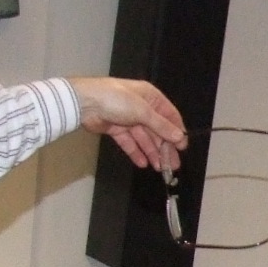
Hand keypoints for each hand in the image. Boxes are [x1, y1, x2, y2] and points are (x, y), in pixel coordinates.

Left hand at [70, 77, 188, 172]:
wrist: (84, 102)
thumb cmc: (117, 100)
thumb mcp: (142, 112)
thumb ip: (161, 126)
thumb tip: (180, 137)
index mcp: (151, 98)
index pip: (169, 116)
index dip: (177, 132)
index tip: (183, 148)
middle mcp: (141, 108)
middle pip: (157, 130)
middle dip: (165, 147)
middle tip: (173, 165)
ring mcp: (128, 119)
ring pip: (144, 138)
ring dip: (152, 152)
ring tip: (160, 169)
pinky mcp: (116, 129)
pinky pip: (129, 142)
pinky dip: (136, 152)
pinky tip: (143, 163)